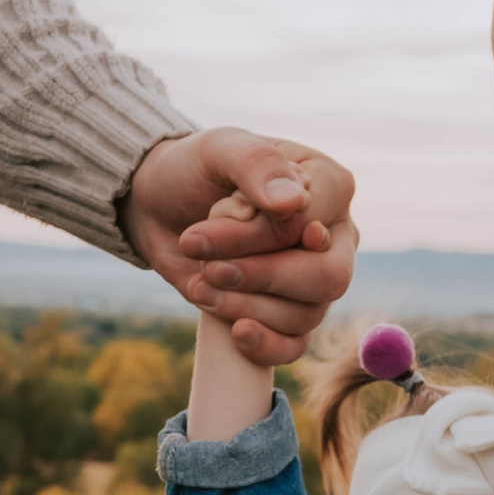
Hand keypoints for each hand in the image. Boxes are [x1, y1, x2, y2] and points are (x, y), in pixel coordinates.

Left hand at [127, 129, 357, 363]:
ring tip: (201, 283)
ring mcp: (313, 278)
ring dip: (246, 305)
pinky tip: (235, 332)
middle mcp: (332, 236)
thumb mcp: (219, 149)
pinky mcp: (286, 312)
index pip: (313, 225)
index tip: (204, 229)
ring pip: (308, 314)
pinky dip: (266, 345)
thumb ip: (257, 164)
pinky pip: (297, 345)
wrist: (161, 205)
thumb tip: (295, 203)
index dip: (259, 237)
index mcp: (329, 186)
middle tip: (208, 267)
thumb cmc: (195, 169)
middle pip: (328, 277)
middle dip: (261, 277)